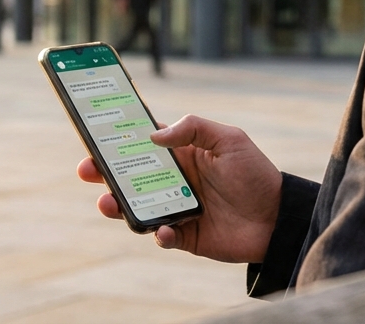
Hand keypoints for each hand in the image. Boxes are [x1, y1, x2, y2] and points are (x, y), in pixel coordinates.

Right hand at [78, 115, 281, 263]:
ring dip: (119, 206)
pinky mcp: (185, 235)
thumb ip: (193, 129)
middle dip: (104, 174)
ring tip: (108, 203)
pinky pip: (162, 235)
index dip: (118, 140)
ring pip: (137, 207)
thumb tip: (154, 136)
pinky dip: (159, 233)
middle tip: (87, 170)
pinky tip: (164, 230)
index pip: (143, 144)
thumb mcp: (229, 139)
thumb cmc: (255, 174)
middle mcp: (174, 181)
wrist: (277, 218)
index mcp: (183, 154)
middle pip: (130, 176)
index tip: (94, 134)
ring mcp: (177, 208)